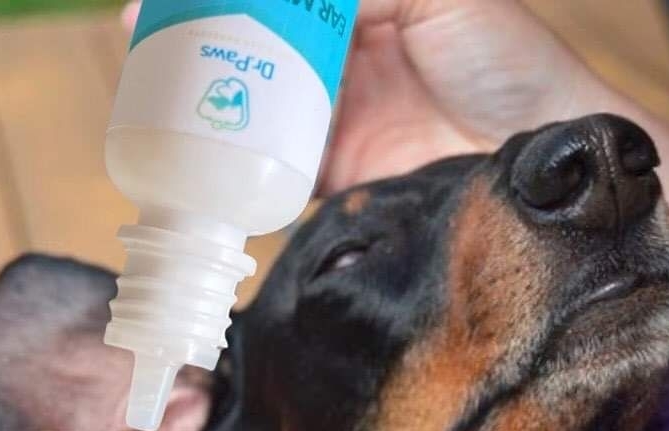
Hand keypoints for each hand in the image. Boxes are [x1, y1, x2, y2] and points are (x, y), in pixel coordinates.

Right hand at [121, 0, 668, 234]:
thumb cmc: (502, 61)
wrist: (529, 157)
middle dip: (190, 35)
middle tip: (140, 34)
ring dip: (200, 96)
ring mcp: (329, 119)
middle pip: (249, 42)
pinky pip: (272, 165)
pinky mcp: (332, 174)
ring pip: (250, 102)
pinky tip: (196, 151)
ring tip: (147, 88)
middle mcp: (336, 61)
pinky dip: (234, 162)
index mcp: (357, 8)